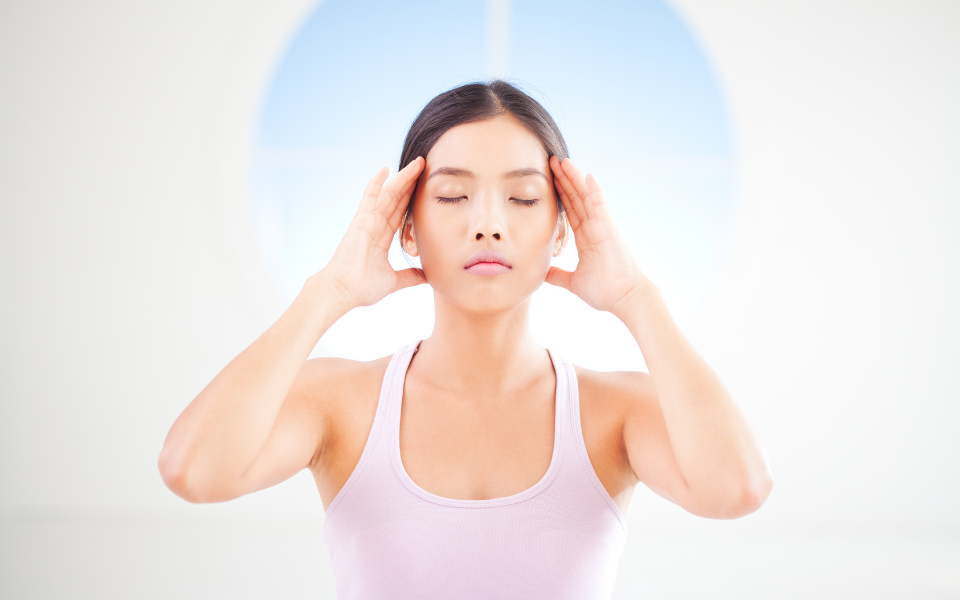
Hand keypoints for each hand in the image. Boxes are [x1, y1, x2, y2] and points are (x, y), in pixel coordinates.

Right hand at [320, 157, 426, 308]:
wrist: (343, 291)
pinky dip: (376, 184)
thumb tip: (428, 277)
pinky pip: (369, 198)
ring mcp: (367, 222)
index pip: (400, 213)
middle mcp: (375, 226)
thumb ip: (410, 277)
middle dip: (410, 183)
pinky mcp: (360, 221)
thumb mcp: (394, 281)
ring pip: (388, 195)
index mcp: (381, 238)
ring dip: (402, 178)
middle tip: (424, 166)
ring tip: (417, 163)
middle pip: (396, 199)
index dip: (411, 199)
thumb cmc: (362, 288)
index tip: (423, 186)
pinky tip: (384, 170)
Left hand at [546, 156, 646, 315]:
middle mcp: (593, 228)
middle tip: (550, 161)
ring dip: (574, 178)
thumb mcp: (572, 282)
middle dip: (563, 180)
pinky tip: (587, 175)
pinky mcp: (610, 228)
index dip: (559, 195)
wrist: (624, 298)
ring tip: (562, 160)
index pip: (569, 211)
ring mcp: (602, 226)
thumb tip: (541, 273)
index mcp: (585, 238)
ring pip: (585, 197)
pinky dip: (594, 190)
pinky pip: (600, 205)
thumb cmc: (604, 291)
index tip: (548, 180)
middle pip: (575, 198)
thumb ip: (557, 274)